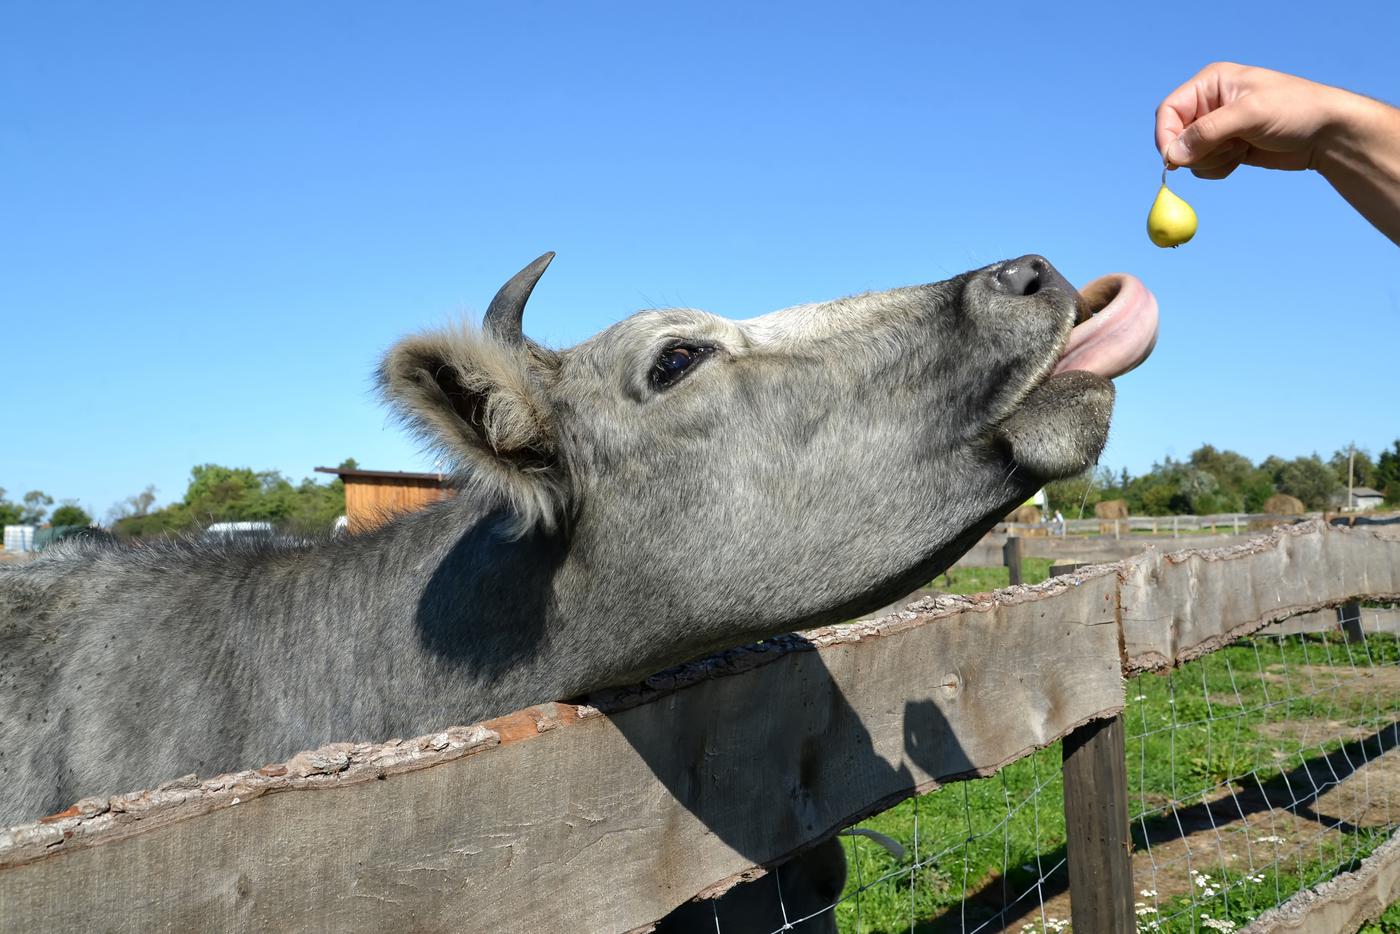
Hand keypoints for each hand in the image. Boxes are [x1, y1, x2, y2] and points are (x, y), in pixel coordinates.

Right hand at [1154, 63, 1347, 178]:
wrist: (1327, 133)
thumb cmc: (1295, 110)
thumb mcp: (1249, 115)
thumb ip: (1207, 133)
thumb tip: (1172, 156)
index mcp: (1210, 84)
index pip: (1169, 111)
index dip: (1166, 136)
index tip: (1174, 160)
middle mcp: (1209, 104)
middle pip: (1176, 137)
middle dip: (1196, 151)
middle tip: (1226, 150)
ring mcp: (1218, 128)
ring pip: (1190, 156)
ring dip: (1211, 161)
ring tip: (1241, 149)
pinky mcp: (1227, 148)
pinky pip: (1205, 167)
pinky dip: (1219, 168)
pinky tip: (1244, 156)